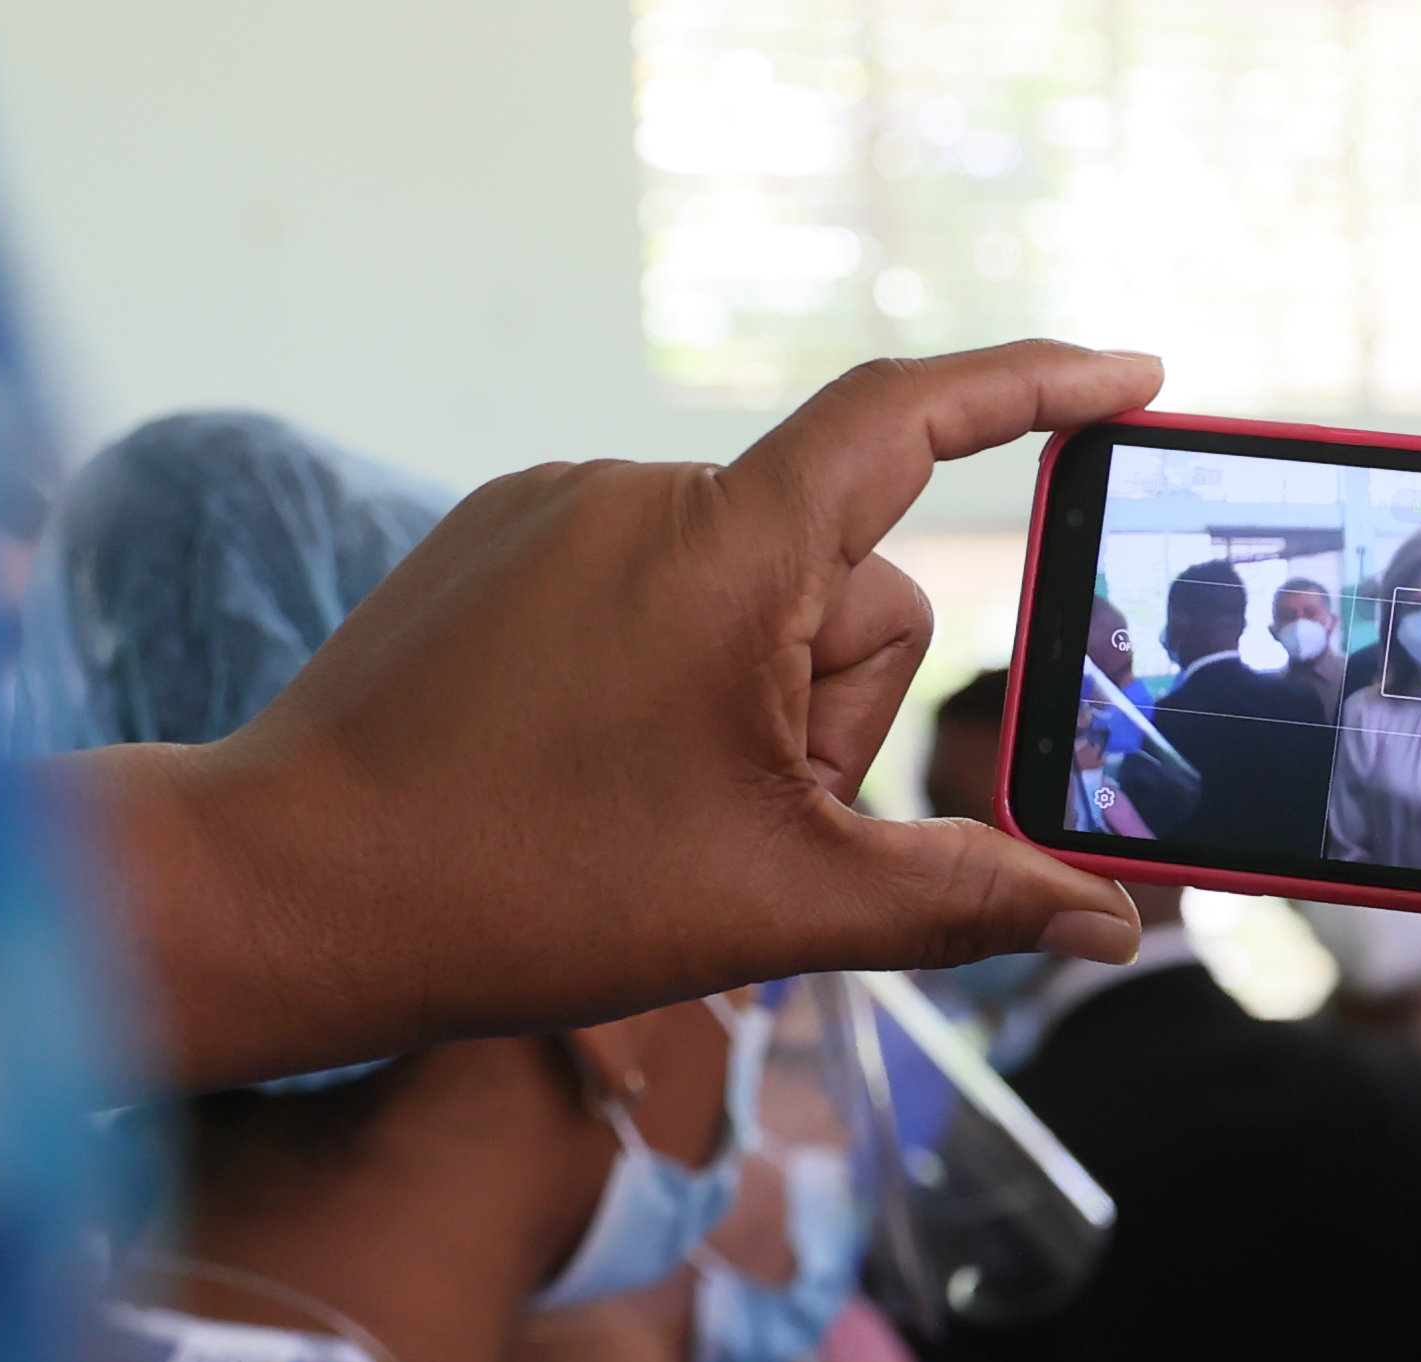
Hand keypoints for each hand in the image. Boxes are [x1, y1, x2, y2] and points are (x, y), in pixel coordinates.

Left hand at [78, 342, 1161, 1090]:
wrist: (288, 887)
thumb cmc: (523, 892)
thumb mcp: (781, 907)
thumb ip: (964, 898)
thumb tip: (1106, 921)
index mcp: (724, 550)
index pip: (915, 420)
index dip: (1039, 390)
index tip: (1131, 381)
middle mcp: (640, 491)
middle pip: (844, 584)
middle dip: (834, 709)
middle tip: (740, 818)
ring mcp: (559, 509)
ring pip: (752, 599)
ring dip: (751, 706)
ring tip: (646, 806)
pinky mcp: (498, 543)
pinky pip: (655, 592)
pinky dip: (670, 678)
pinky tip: (591, 767)